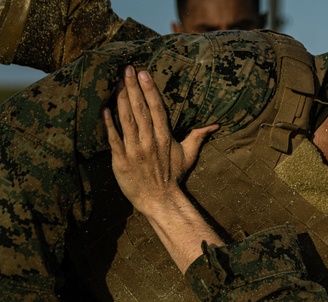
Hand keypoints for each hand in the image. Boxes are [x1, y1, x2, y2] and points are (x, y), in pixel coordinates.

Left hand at [103, 65, 217, 217]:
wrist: (160, 199)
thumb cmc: (173, 176)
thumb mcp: (188, 156)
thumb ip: (198, 137)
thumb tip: (215, 125)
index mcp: (165, 138)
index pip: (157, 108)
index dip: (149, 89)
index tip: (143, 73)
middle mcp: (150, 141)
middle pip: (140, 109)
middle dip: (132, 87)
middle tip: (126, 69)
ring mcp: (135, 150)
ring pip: (126, 119)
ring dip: (120, 99)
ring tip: (116, 82)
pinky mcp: (121, 159)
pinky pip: (113, 138)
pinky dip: (108, 123)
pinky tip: (104, 108)